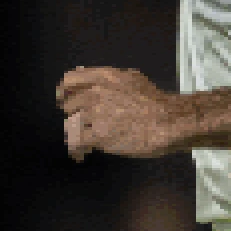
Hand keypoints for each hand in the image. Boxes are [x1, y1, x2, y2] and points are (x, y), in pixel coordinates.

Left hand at [59, 65, 187, 160]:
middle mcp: (95, 93)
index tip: (62, 99)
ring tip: (83, 141)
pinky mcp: (98, 135)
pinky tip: (81, 153)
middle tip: (83, 125)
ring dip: (76, 133)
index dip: (64, 91)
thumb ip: (108, 79)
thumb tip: (89, 78)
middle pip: (68, 106)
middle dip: (74, 116)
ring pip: (71, 124)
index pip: (70, 80)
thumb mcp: (131, 79)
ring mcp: (95, 114)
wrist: (168, 121)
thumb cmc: (155, 102)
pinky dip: (77, 149)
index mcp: (103, 77)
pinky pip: (77, 142)